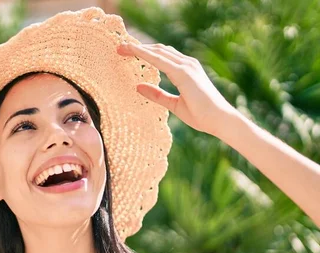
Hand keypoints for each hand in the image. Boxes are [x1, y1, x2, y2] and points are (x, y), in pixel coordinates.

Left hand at [117, 41, 237, 137]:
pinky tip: (133, 52)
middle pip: (158, 50)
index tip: (128, 52)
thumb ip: (157, 95)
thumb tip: (138, 87)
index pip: (162, 56)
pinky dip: (145, 54)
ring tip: (122, 47)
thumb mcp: (173, 104)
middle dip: (138, 48)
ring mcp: (186, 66)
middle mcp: (187, 64)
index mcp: (186, 70)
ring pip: (157, 52)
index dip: (145, 52)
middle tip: (120, 48)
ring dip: (138, 48)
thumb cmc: (201, 115)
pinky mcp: (183, 72)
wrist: (219, 119)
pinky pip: (159, 60)